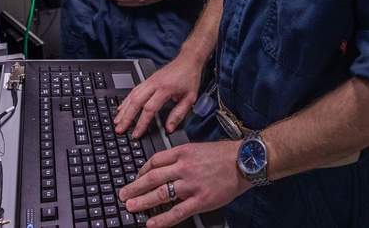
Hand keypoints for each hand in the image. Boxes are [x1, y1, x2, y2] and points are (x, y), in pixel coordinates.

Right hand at [114, 55, 201, 136]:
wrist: (188, 59)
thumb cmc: (190, 77)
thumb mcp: (190, 97)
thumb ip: (179, 114)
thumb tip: (169, 128)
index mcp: (165, 88)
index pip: (150, 109)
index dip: (142, 123)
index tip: (136, 133)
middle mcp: (155, 84)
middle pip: (136, 102)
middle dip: (126, 117)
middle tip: (120, 129)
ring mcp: (150, 80)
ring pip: (133, 95)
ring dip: (124, 109)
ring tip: (117, 121)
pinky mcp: (148, 79)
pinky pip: (134, 90)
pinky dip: (127, 100)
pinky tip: (122, 107)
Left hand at [118, 140, 248, 227]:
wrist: (245, 161)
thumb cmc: (224, 154)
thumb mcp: (198, 147)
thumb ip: (181, 156)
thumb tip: (165, 166)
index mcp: (183, 152)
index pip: (155, 160)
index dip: (142, 170)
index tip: (136, 177)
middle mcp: (184, 168)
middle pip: (152, 177)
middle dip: (135, 187)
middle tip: (123, 194)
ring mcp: (191, 185)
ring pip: (161, 194)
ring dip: (143, 202)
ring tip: (131, 207)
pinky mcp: (200, 200)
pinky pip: (177, 211)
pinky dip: (162, 219)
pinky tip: (152, 223)